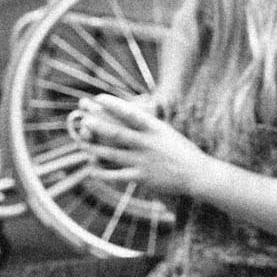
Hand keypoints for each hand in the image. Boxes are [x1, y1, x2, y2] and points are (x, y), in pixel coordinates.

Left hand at [72, 94, 211, 197]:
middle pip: (116, 133)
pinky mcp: (141, 178)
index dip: (114, 104)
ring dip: (94, 148)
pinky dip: (102, 173)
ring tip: (80, 142)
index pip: (131, 113)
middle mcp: (147, 143)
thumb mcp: (166, 132)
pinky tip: (90, 169)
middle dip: (97, 124)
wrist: (197, 174)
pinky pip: (116, 175)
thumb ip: (148, 124)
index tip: (98, 98)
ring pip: (112, 154)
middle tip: (82, 118)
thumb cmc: (180, 151)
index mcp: (154, 128)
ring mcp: (143, 161)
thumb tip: (132, 113)